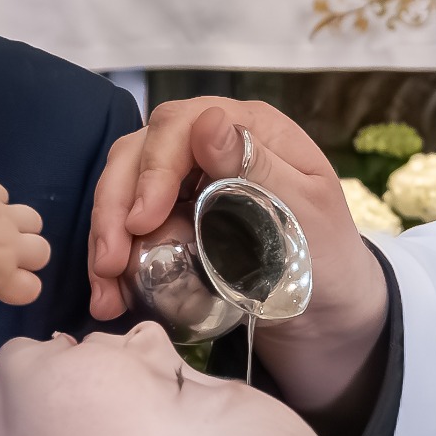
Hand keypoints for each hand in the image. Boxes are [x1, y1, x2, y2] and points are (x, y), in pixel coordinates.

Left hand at [0, 179, 50, 304]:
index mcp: (1, 275)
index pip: (32, 289)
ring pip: (34, 219)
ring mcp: (1, 216)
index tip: (5, 284)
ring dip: (21, 225)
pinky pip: (3, 195)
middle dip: (29, 255)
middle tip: (4, 254)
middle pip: (43, 251)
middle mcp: (9, 246)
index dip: (21, 287)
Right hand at [88, 98, 388, 413]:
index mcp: (250, 129)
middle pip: (138, 155)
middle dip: (114, 207)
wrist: (329, 314)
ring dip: (104, 239)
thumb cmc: (330, 258)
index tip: (141, 221)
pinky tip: (110, 296)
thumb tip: (207, 121)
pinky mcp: (171, 225)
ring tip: (105, 290)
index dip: (152, 169)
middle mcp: (210, 148)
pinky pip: (129, 233)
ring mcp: (186, 186)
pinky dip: (113, 264)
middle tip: (109, 261)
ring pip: (123, 192)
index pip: (178, 127)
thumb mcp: (307, 214)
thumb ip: (259, 169)